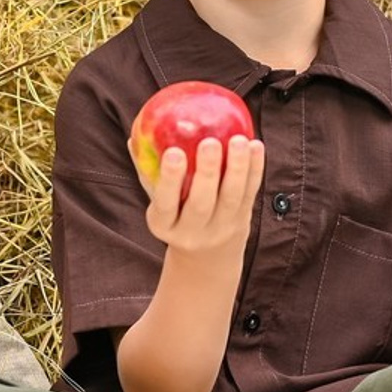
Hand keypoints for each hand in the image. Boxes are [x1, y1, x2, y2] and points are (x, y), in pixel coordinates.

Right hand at [135, 134, 264, 255]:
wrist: (207, 255)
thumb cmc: (175, 214)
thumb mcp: (158, 200)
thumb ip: (148, 171)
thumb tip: (135, 135)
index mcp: (164, 225)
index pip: (166, 204)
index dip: (170, 180)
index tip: (174, 152)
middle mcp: (193, 232)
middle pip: (201, 203)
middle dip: (207, 172)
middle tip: (210, 142)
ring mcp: (220, 228)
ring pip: (231, 198)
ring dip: (237, 167)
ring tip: (238, 140)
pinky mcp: (243, 220)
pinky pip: (250, 193)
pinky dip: (255, 169)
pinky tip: (256, 146)